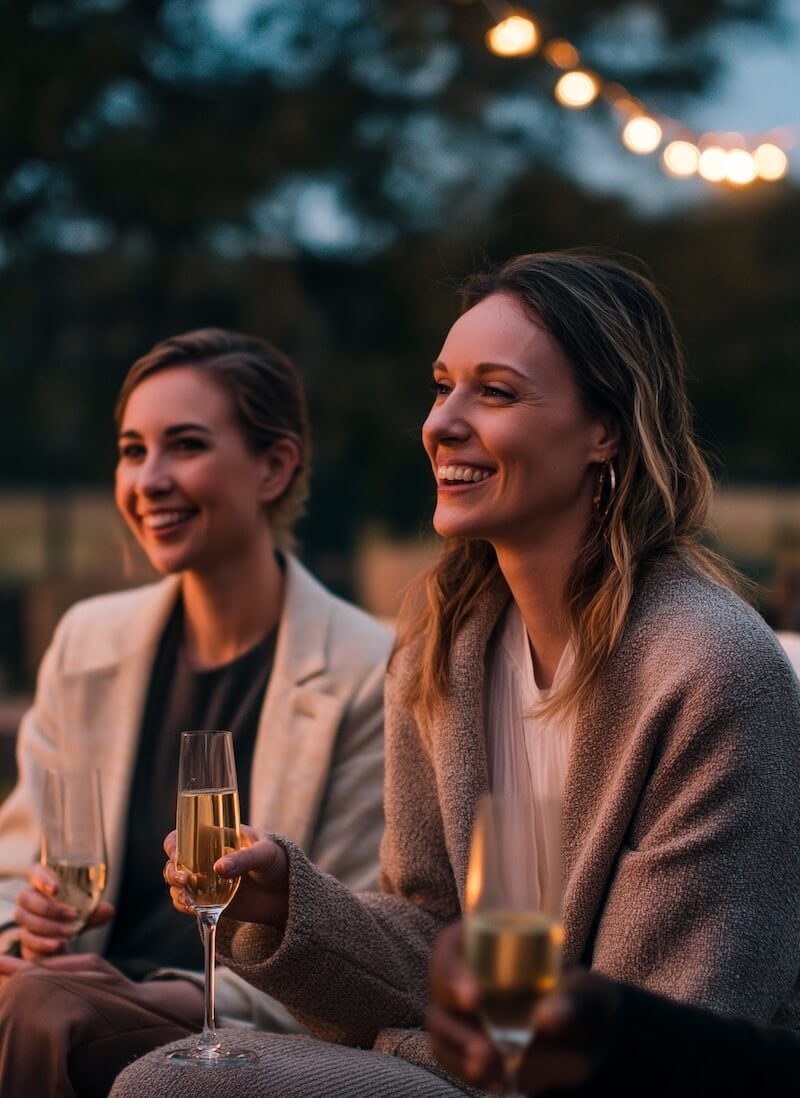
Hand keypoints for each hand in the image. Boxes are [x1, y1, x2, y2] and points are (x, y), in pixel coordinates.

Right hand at [12, 864, 113, 962]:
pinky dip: (42, 943)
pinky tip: (58, 945)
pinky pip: (27, 939)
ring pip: (24, 918)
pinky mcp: (25, 938)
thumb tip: (108, 911)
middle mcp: (29, 898)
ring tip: (70, 933)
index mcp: (44, 883)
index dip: (42, 878)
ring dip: (48, 926)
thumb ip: (96, 910)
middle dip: (49, 908)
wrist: (64, 938)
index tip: (56, 888)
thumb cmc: (74, 913)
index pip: (36, 872)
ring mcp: (24, 918)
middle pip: (25, 897)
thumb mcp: (86, 910)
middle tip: (73, 915)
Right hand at [163, 824, 289, 927]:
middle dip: (173, 871)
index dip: (174, 843)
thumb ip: (244, 858)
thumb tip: (218, 868)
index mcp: (215, 837)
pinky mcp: (208, 901)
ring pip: (177, 885)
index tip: (176, 853)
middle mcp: (205, 858)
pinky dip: (184, 906)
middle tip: (185, 880)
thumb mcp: (265, 854)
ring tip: (190, 901)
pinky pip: (187, 904)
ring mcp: (205, 880)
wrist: (286, 893)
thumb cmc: (277, 861)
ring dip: (177, 891)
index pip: (184, 835)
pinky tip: (193, 909)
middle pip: (175, 862)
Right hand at [427, 922, 621, 1095]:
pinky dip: (469, 1073)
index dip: (454, 973)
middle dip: (458, 1026)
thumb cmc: (581, 1001)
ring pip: (439, 1028)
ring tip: (495, 1073)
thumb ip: (573, 1003)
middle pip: (438, 991)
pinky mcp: (460, 1042)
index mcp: (485, 941)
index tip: (474, 999)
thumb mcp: (586, 996)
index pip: (451, 949)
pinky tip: (499, 1084)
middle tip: (488, 1052)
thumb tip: (549, 1019)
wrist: (584, 1038)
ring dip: (461, 1054)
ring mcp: (457, 1009)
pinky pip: (450, 1057)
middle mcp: (463, 971)